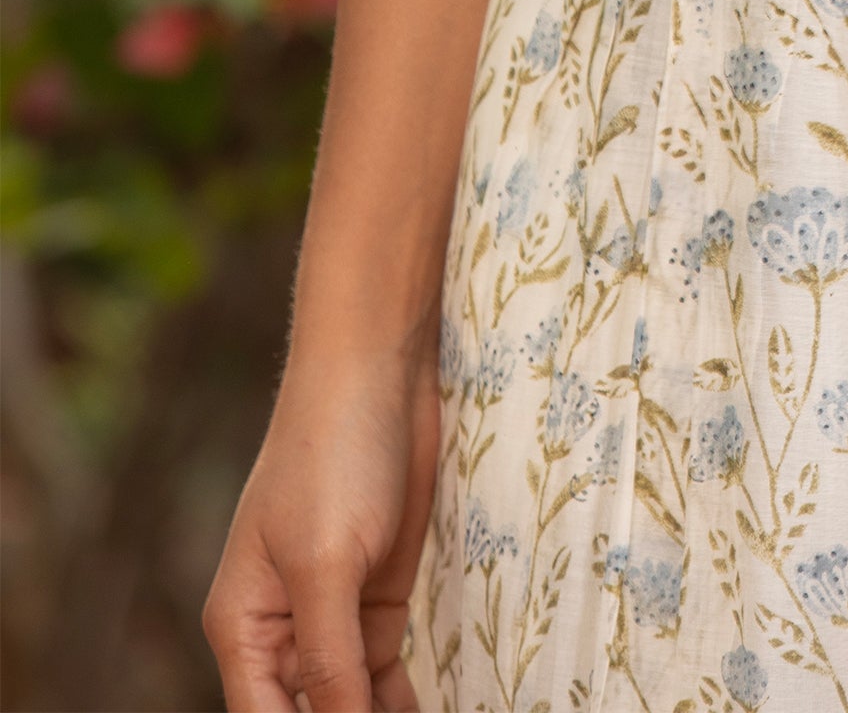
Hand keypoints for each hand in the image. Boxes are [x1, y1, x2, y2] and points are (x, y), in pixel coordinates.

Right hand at [204, 344, 438, 712]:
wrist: (378, 373)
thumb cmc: (332, 456)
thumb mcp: (326, 564)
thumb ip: (329, 659)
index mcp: (244, 629)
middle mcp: (281, 632)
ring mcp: (332, 616)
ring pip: (349, 703)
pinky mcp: (377, 598)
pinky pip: (382, 676)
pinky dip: (399, 704)